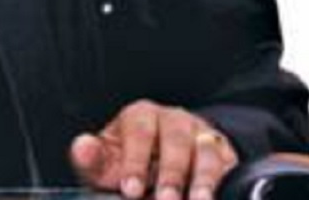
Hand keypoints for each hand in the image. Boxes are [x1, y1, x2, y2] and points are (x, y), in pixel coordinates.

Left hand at [70, 99, 237, 199]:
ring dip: (200, 181)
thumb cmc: (127, 164)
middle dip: (169, 174)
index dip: (135, 161)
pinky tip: (210, 198)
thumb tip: (82, 147)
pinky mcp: (222, 153)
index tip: (129, 189)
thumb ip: (92, 159)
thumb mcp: (106, 164)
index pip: (139, 132)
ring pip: (204, 152)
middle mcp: (172, 120)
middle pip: (175, 140)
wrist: (160, 166)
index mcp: (140, 116)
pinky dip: (219, 182)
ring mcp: (200, 134)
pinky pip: (226, 165)